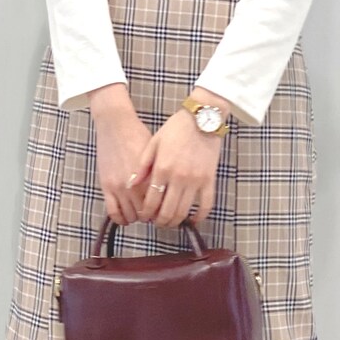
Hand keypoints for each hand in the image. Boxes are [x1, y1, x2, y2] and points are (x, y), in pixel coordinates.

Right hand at [89, 85, 152, 225]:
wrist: (116, 124)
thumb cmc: (138, 135)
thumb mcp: (156, 154)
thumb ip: (160, 175)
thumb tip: (168, 193)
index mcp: (151, 177)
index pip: (160, 204)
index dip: (164, 210)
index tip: (165, 210)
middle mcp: (135, 185)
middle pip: (147, 214)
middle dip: (151, 217)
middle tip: (153, 215)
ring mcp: (119, 187)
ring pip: (131, 216)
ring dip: (136, 218)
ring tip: (139, 214)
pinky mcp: (106, 187)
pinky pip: (112, 212)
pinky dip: (120, 219)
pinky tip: (125, 218)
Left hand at [127, 105, 224, 228]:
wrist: (202, 117)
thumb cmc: (176, 128)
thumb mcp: (153, 143)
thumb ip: (142, 166)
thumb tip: (131, 185)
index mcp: (162, 169)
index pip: (151, 201)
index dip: (146, 213)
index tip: (144, 216)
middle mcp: (178, 178)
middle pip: (167, 211)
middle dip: (159, 221)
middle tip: (156, 222)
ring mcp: (195, 180)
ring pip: (184, 211)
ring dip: (175, 221)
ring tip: (169, 222)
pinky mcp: (209, 180)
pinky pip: (206, 204)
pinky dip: (199, 216)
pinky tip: (193, 220)